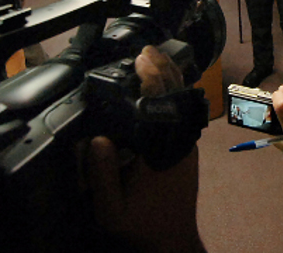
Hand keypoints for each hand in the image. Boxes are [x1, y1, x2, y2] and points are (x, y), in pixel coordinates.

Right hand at [83, 46, 204, 252]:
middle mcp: (181, 144)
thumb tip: (95, 139)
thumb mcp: (112, 210)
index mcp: (163, 153)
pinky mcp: (186, 151)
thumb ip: (102, 176)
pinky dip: (172, 96)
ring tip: (153, 59)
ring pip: (183, 104)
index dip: (151, 78)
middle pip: (177, 96)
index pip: (161, 105)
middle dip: (163, 69)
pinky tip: (160, 87)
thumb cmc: (143, 228)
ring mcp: (187, 146)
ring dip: (170, 79)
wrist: (172, 243)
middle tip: (146, 50)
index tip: (139, 59)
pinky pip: (180, 115)